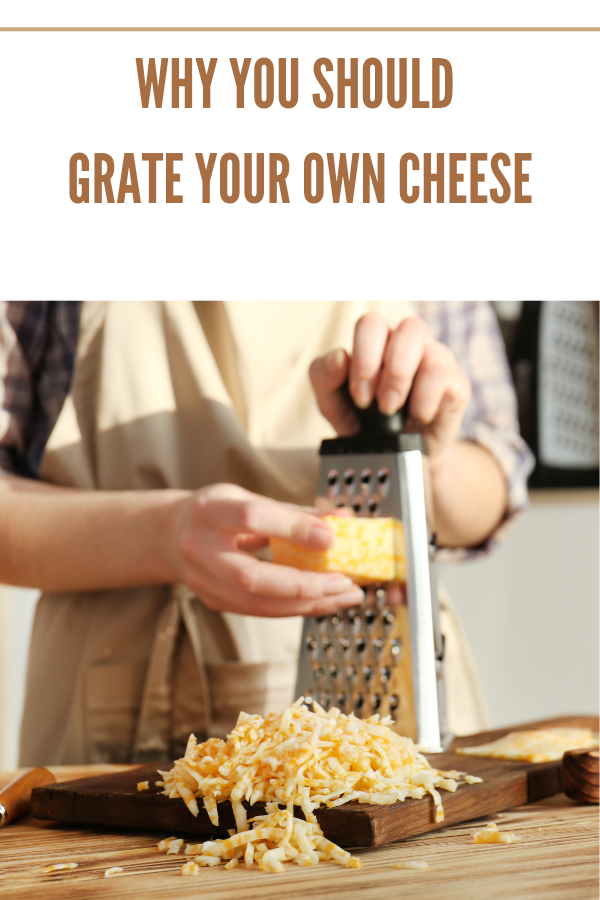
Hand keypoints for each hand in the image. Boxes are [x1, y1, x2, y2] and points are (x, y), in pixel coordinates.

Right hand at [168, 483, 363, 616]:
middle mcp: (200, 547)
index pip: (252, 518)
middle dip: (304, 584)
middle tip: (343, 582)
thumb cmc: (218, 511)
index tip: (330, 537)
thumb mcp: (250, 498)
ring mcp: (203, 580)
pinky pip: (259, 610)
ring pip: (257, 602)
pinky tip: (323, 601)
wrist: (171, 533)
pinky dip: (295, 608)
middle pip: (252, 576)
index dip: (293, 529)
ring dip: (307, 603)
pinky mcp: (213, 600)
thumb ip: (296, 512)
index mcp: (211, 509)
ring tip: (344, 595)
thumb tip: (343, 518)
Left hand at [309, 314, 470, 456]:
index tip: (361, 398)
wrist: (393, 458)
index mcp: (378, 339)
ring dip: (406, 384)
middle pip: (410, 327)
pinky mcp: (456, 384)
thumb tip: (339, 357)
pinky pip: (445, 379)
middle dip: (392, 370)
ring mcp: (437, 359)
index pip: (372, 324)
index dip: (365, 359)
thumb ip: (324, 377)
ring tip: (393, 411)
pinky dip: (425, 403)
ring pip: (433, 353)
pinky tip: (416, 418)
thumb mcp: (332, 403)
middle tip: (380, 405)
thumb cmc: (362, 421)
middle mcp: (410, 343)